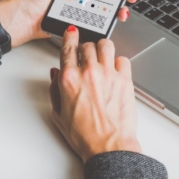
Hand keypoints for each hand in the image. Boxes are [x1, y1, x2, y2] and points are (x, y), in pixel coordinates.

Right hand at [49, 25, 140, 161]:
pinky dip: (118, 62)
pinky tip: (115, 71)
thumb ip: (54, 89)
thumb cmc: (85, 136)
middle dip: (86, 48)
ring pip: (106, 45)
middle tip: (87, 56)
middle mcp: (88, 72)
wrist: (109, 147)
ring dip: (102, 49)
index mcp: (69, 79)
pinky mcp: (125, 80)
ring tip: (102, 58)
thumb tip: (55, 74)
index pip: (68, 47)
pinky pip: (123, 59)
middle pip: (88, 45)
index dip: (70, 36)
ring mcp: (108, 74)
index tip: (71, 32)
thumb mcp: (59, 114)